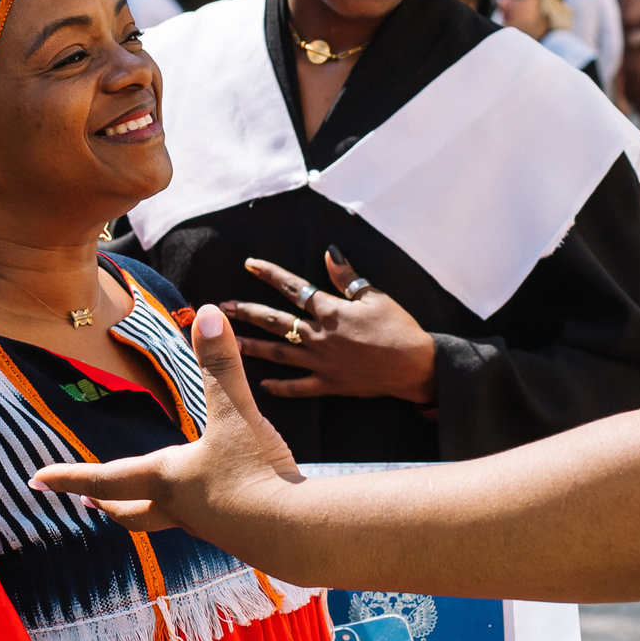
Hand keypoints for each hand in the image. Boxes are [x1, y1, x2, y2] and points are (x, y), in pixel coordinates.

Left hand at [32, 304, 301, 553]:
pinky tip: (210, 498)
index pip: (104, 478)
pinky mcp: (234, 531)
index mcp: (166, 478)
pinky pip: (201, 519)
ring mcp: (206, 524)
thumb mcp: (237, 414)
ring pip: (163, 518)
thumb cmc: (256, 473)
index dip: (68, 476)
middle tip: (90, 501)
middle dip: (107, 502)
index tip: (35, 480)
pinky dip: (192, 508)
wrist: (295, 532)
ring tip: (143, 497)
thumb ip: (221, 365)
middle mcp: (178, 505)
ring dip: (145, 508)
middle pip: (129, 511)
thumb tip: (209, 314)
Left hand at [222, 248, 436, 403]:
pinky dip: (280, 387)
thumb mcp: (375, 296)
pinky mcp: (330, 384)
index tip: (249, 264)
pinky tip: (262, 384)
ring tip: (230, 343)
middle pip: (276, 321)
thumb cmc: (399, 329)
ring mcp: (322, 363)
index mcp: (331, 311)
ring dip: (252, 347)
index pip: (294, 288)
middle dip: (248, 313)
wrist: (415, 367)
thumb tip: (329, 252)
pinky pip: (299, 387)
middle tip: (224, 307)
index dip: (270, 274)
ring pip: (279, 354)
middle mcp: (320, 336)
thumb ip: (347, 277)